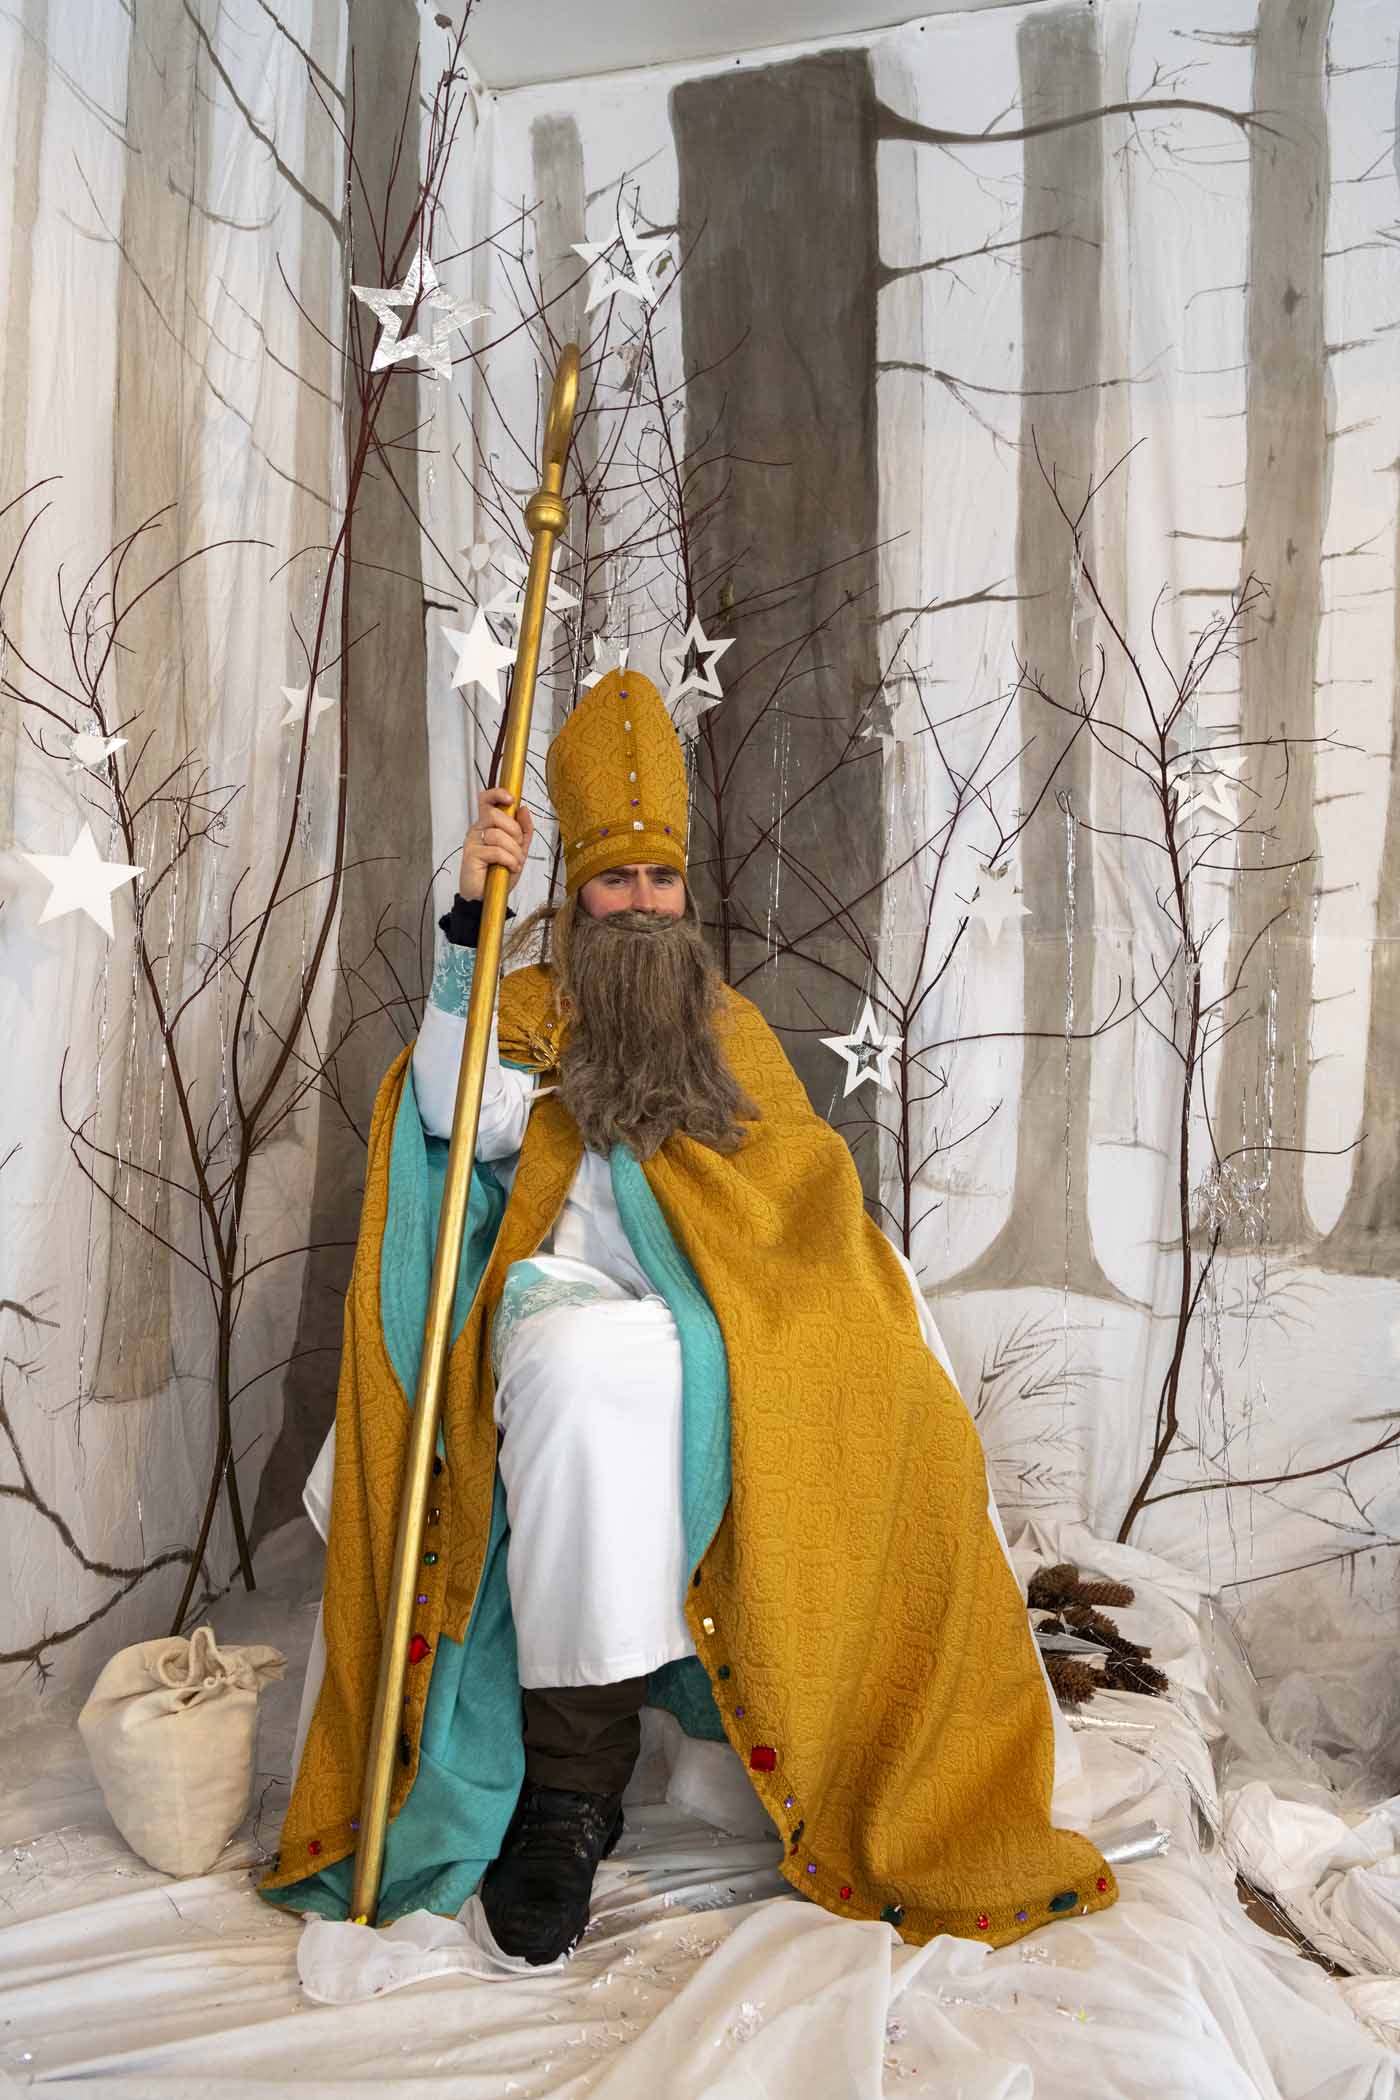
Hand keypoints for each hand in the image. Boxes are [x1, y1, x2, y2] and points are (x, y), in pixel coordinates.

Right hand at [457, 787, 533, 901]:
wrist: (487, 897)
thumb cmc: (499, 873)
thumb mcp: (518, 850)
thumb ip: (523, 830)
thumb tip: (524, 809)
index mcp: (487, 825)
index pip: (487, 800)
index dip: (498, 794)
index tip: (511, 799)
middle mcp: (478, 830)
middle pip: (496, 814)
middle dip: (514, 832)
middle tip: (517, 848)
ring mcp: (473, 841)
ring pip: (498, 834)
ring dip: (513, 851)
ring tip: (514, 863)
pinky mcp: (471, 855)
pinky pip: (496, 850)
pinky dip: (509, 861)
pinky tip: (510, 868)